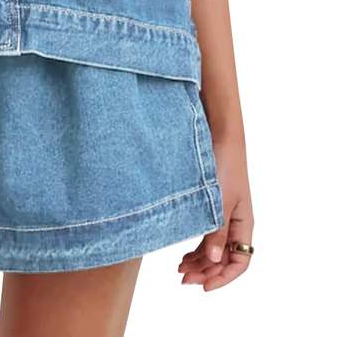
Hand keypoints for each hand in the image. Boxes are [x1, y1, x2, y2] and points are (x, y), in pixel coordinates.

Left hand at [178, 133, 253, 289]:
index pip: (240, 262)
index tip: (204, 286)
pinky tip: (184, 254)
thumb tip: (215, 259)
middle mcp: (235, 223)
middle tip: (184, 279)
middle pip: (225, 258)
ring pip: (214, 248)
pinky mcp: (211, 205)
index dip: (224, 278)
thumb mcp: (220, 199)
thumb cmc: (224, 164)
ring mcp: (224, 215)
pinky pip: (207, 235)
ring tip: (180, 269)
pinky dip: (196, 247)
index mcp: (243, 224)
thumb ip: (217, 230)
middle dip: (206, 272)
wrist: (218, 136)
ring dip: (199, 261)